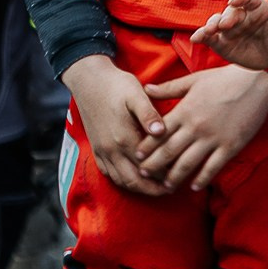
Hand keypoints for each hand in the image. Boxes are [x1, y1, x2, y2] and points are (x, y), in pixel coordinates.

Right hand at [63, 54, 168, 195]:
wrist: (88, 79)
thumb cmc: (116, 85)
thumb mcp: (135, 94)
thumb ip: (149, 114)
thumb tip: (162, 132)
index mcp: (124, 138)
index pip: (148, 166)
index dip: (164, 175)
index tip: (179, 176)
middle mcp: (112, 149)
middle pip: (135, 181)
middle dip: (153, 189)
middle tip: (171, 189)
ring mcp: (102, 151)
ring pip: (121, 181)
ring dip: (139, 188)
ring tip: (156, 188)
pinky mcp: (96, 149)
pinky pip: (109, 174)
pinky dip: (123, 181)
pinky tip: (134, 179)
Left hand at [137, 66, 267, 190]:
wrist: (256, 82)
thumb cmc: (223, 78)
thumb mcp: (193, 80)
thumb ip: (169, 88)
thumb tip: (147, 89)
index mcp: (185, 110)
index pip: (159, 132)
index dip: (146, 146)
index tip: (137, 156)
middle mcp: (196, 127)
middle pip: (169, 151)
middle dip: (154, 165)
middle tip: (143, 175)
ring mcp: (213, 139)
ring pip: (188, 163)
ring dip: (174, 176)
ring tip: (166, 186)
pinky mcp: (230, 147)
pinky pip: (213, 167)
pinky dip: (202, 179)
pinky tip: (194, 186)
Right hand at [191, 0, 267, 70]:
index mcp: (257, 7)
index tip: (235, 0)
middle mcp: (241, 15)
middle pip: (230, 12)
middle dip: (226, 16)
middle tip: (224, 24)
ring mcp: (231, 29)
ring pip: (217, 23)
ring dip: (211, 25)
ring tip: (209, 31)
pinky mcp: (223, 43)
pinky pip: (210, 38)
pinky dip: (201, 36)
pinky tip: (195, 38)